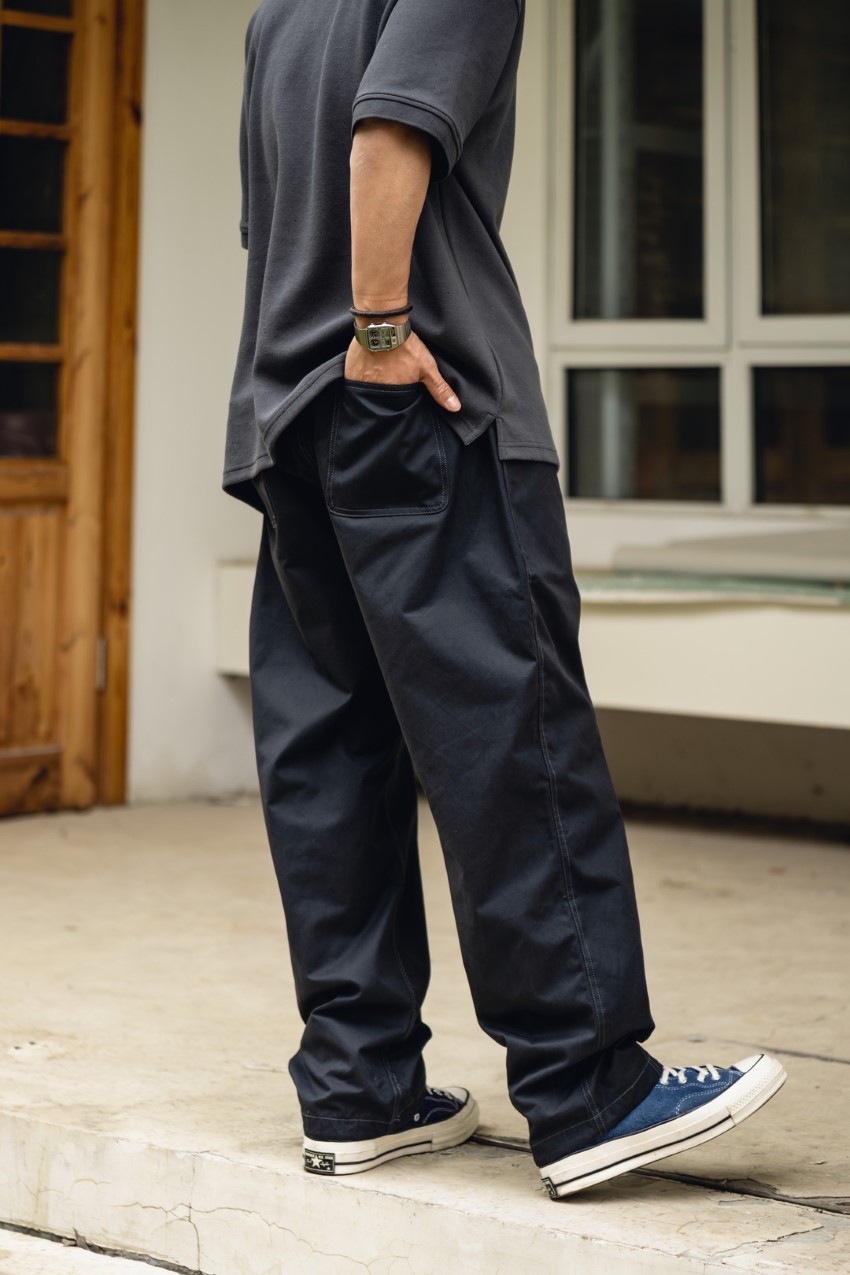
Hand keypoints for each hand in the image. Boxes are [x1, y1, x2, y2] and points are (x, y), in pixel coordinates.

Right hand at [344, 330, 460, 411]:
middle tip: (388, 377)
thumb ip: (439, 389)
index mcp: (393, 394)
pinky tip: (365, 369)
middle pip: (380, 398)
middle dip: (384, 392)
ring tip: (378, 373)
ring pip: (366, 390)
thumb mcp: (427, 367)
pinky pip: (353, 381)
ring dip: (371, 385)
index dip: (397, 398)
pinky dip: (358, 378)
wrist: (382, 324)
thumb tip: (455, 408)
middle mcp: (374, 392)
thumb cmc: (405, 346)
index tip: (398, 388)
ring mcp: (360, 383)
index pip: (394, 406)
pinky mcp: (350, 372)